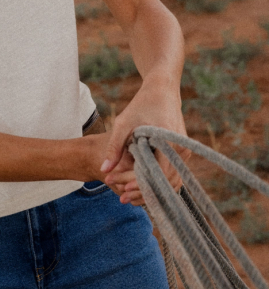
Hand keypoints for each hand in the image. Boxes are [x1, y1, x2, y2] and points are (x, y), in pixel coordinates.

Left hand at [99, 80, 191, 205]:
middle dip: (142, 192)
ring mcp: (184, 154)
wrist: (162, 91)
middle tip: (121, 197)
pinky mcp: (182, 155)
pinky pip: (172, 175)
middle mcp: (181, 151)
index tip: (121, 192)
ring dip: (150, 190)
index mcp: (168, 142)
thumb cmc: (141, 105)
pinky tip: (139, 188)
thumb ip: (114, 147)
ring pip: (169, 182)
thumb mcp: (124, 123)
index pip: (156, 175)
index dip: (138, 186)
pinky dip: (157, 184)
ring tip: (127, 195)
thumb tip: (103, 170)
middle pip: (164, 183)